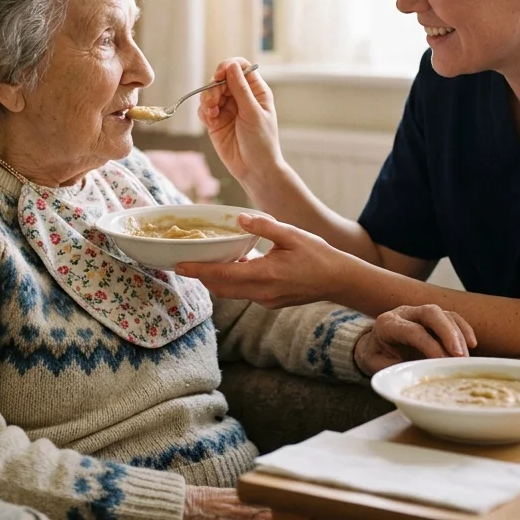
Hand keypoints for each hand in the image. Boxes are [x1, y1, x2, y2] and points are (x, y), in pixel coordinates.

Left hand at [177, 213, 345, 307]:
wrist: (339, 280)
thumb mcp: (292, 235)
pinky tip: (234, 265)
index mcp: (265, 275)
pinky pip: (244, 293)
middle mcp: (261, 293)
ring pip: (231, 293)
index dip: (198, 270)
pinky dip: (233, 281)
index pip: (222, 275)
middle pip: (221, 288)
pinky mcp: (270, 302)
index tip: (179, 265)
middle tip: (185, 261)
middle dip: (201, 276)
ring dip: (216, 279)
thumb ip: (265, 226)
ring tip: (205, 261)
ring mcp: (266, 300)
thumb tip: (239, 218)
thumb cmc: (318, 255)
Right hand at [198, 59, 283, 191]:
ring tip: (212, 114)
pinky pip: (204, 109)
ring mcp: (227, 109)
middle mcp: (240, 97)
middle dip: (214, 87)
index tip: (219, 75)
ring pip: (210, 93)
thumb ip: (241, 90)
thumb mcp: (253, 114)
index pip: (241, 67)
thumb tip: (232, 66)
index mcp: (256, 91)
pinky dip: (204, 112)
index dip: (228, 67)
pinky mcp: (215, 121)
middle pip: (221, 78)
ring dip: (207, 100)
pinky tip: (210, 121)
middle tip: (214, 102)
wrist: (254, 170)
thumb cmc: (262, 142)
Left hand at [353, 305, 476, 374]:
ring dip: (459, 335)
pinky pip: (451, 317)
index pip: (413, 330)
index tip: (443, 362)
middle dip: (448, 333)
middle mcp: (404, 313)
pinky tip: (472, 344)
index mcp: (387, 324)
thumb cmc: (376, 357)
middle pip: (431, 312)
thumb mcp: (378, 366)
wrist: (372, 345)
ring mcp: (419, 312)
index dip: (430, 345)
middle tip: (460, 355)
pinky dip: (463, 329)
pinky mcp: (432, 317)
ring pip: (444, 314)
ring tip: (466, 357)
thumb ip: (396, 368)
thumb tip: (420, 374)